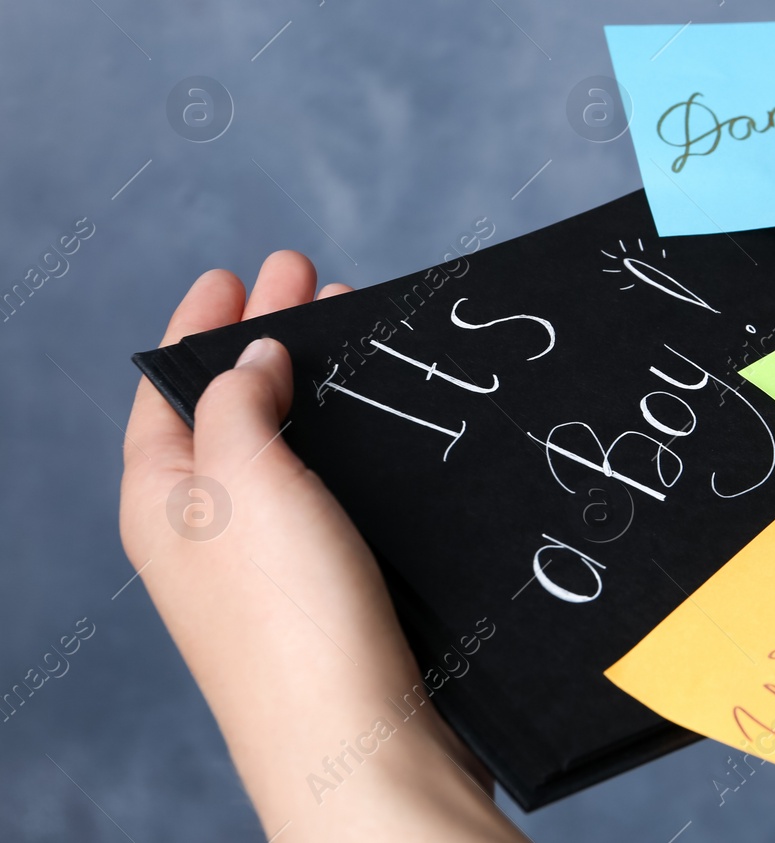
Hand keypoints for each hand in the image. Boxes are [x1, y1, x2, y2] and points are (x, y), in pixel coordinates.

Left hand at [120, 251, 525, 841]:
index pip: (168, 387)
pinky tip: (378, 423)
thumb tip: (255, 356)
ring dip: (310, 383)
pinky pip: (323, 486)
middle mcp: (203, 528)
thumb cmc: (289, 617)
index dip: (201, 323)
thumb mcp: (243, 481)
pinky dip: (344, 438)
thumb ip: (240, 404)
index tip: (237, 273)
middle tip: (311, 278)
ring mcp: (264, 560)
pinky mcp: (324, 583)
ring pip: (281, 444)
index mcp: (159, 498)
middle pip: (227, 407)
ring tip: (353, 331)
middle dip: (265, 338)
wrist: (357, 739)